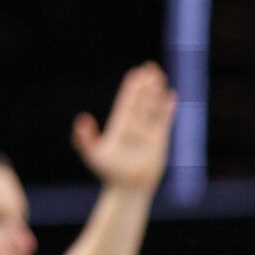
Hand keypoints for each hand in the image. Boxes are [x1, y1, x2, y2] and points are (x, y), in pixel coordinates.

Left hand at [73, 61, 177, 192]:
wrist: (127, 188)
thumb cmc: (108, 173)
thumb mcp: (92, 154)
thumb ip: (84, 137)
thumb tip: (82, 118)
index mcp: (118, 126)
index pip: (126, 102)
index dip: (131, 88)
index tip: (135, 73)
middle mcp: (134, 126)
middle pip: (141, 101)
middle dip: (145, 84)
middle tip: (149, 66)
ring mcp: (148, 133)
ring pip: (153, 108)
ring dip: (157, 92)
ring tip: (160, 75)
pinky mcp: (160, 142)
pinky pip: (165, 122)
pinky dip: (168, 109)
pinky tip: (172, 95)